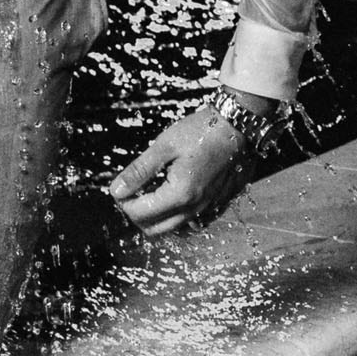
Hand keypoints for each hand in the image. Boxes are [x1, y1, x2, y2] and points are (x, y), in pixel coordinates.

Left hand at [109, 97, 259, 238]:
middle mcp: (194, 208)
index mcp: (180, 193)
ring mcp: (208, 209)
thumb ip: (139, 170)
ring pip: (171, 228)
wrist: (240, 125)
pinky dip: (175, 215)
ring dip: (155, 217)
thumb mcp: (165, 145)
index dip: (124, 202)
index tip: (122, 186)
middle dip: (137, 215)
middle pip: (153, 230)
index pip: (139, 213)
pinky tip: (174, 193)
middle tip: (134, 192)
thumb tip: (116, 190)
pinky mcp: (217, 205)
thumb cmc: (202, 131)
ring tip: (153, 191)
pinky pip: (190, 222)